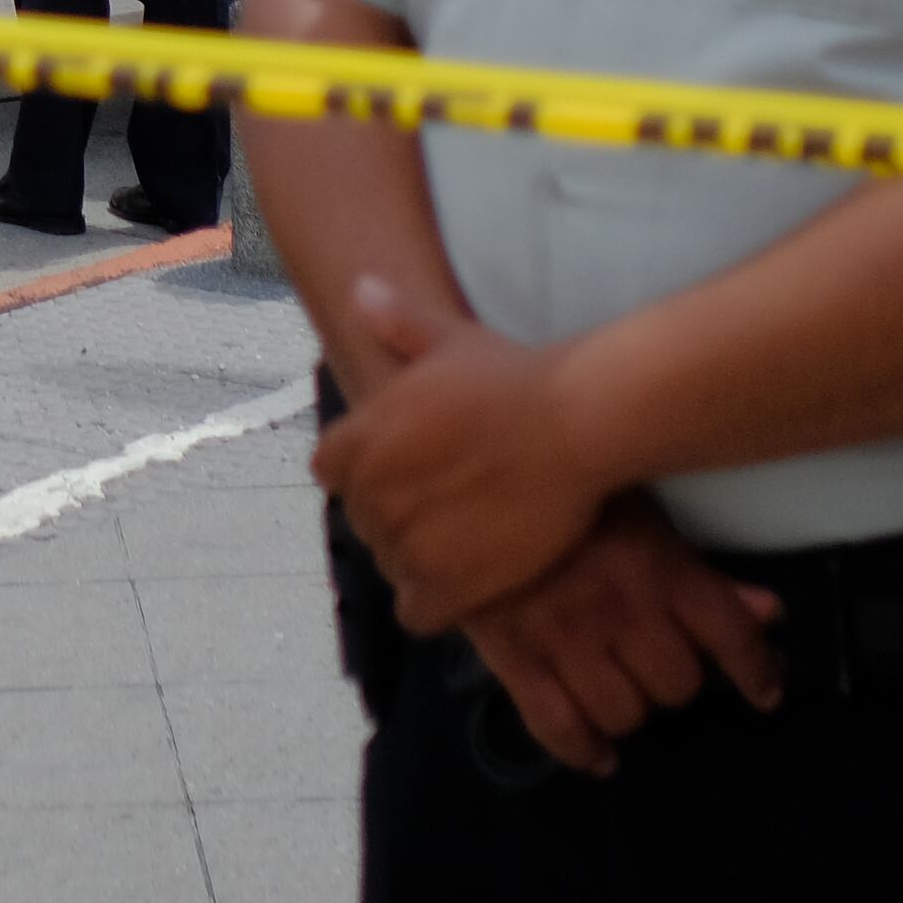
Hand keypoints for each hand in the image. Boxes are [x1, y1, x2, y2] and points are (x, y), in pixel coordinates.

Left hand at [317, 278, 613, 634]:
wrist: (573, 425)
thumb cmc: (512, 377)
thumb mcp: (448, 339)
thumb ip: (397, 323)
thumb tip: (360, 289)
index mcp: (361, 438)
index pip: (330, 470)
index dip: (362, 473)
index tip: (401, 472)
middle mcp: (373, 493)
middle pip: (364, 521)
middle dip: (394, 516)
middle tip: (442, 507)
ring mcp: (409, 543)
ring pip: (391, 565)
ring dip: (417, 559)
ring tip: (461, 542)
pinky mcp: (450, 585)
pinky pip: (417, 612)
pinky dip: (434, 603)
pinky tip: (465, 585)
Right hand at [452, 498, 784, 775]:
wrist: (461, 479)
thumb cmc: (562, 490)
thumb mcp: (640, 515)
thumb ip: (703, 572)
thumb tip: (770, 612)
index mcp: (656, 566)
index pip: (731, 635)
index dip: (757, 670)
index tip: (765, 690)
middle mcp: (619, 610)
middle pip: (679, 685)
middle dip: (676, 677)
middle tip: (658, 659)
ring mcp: (564, 638)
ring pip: (627, 714)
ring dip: (632, 707)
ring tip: (620, 686)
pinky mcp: (513, 657)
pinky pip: (559, 728)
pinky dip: (584, 750)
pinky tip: (598, 754)